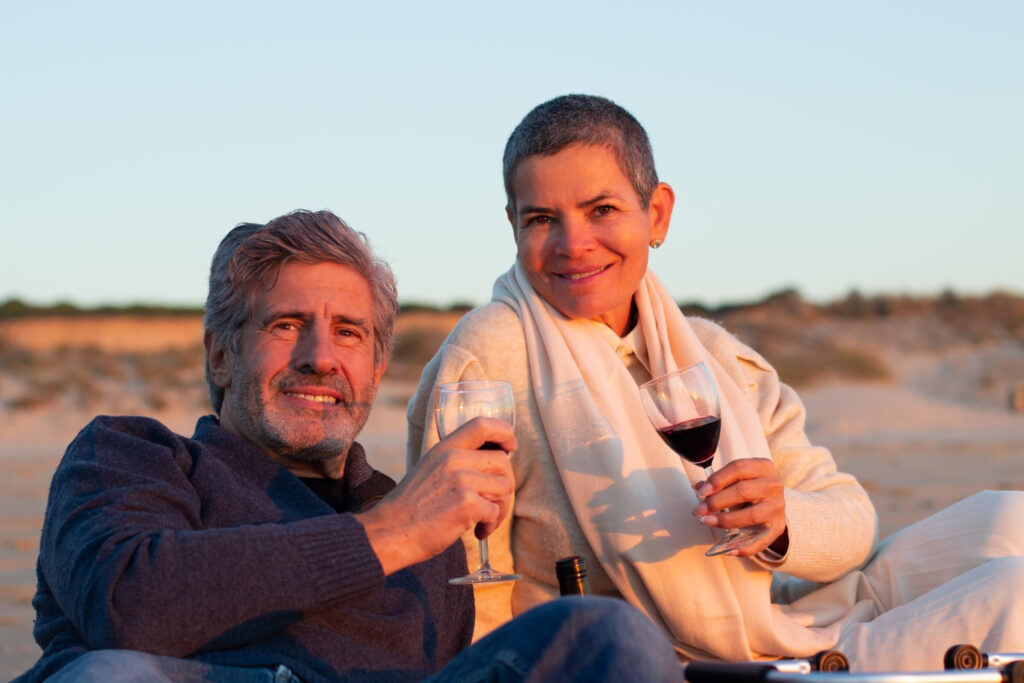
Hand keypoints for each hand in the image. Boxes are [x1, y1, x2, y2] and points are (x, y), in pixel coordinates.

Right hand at [355, 417, 515, 574]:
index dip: (504, 433)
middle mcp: (454, 459)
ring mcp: (461, 480)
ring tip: (484, 522)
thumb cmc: (411, 507)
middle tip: (493, 505)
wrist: (390, 531)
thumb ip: (455, 462)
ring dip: (500, 509)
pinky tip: (478, 532)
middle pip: (502, 462)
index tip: (511, 446)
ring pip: (504, 488)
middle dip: (504, 486)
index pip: (482, 425)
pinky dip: (491, 525)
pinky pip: (495, 512)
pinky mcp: (467, 504)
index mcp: (445, 448)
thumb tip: (490, 464)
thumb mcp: (429, 469)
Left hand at [691, 459, 786, 557]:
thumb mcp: (736, 478)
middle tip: (698, 510)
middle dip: (716, 502)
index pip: (738, 468)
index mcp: (763, 467)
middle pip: (743, 491)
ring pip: (751, 515)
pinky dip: (744, 548)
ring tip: (706, 522)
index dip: (717, 480)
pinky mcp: (778, 527)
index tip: (701, 492)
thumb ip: (718, 481)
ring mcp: (777, 507)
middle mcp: (774, 485)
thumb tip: (698, 487)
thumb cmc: (749, 486)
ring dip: (725, 520)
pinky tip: (727, 549)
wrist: (773, 502)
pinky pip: (761, 541)